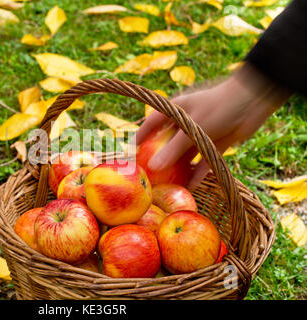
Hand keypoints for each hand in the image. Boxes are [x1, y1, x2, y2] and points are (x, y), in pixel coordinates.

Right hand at [135, 63, 291, 189]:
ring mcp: (200, 134)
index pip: (151, 124)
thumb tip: (154, 167)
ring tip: (168, 186)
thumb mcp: (192, 128)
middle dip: (159, 159)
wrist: (255, 101)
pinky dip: (198, 173)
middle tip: (149, 176)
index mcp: (175, 111)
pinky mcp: (215, 144)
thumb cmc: (218, 106)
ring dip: (178, 169)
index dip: (140, 138)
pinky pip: (204, 161)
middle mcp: (185, 123)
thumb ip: (173, 149)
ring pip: (185, 155)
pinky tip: (192, 186)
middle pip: (167, 143)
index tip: (131, 154)